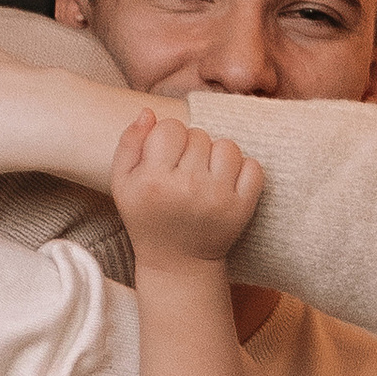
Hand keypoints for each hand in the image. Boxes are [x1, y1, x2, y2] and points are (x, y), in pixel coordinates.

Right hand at [111, 106, 264, 269]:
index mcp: (153, 181)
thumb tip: (149, 112)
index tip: (165, 158)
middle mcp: (187, 188)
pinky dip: (243, 170)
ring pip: (227, 146)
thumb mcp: (123, 184)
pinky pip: (253, 166)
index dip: (168, 138)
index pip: (170, 128)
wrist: (178, 264)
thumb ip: (130, 143)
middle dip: (191, 148)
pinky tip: (226, 184)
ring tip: (205, 175)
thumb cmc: (147, 218)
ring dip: (217, 156)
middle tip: (184, 172)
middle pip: (199, 135)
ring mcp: (218, 198)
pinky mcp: (242, 208)